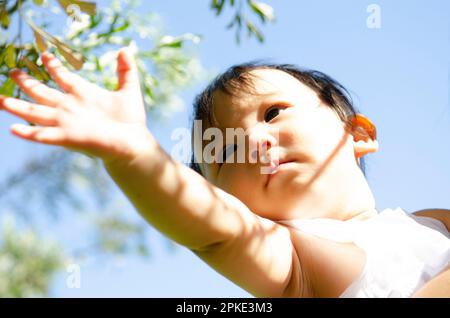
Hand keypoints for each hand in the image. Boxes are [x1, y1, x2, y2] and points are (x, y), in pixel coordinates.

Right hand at [0, 48, 152, 163]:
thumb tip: (125, 49)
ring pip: (36, 111)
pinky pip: (43, 135)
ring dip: (17, 105)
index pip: (63, 77)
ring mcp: (66, 122)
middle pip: (43, 92)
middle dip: (27, 82)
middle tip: (12, 71)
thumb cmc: (131, 121)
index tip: (45, 55)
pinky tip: (13, 128)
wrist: (133, 143)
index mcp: (83, 94)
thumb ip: (126, 71)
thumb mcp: (129, 91)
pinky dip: (28, 132)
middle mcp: (70, 107)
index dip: (54, 66)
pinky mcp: (67, 137)